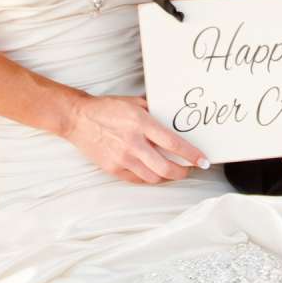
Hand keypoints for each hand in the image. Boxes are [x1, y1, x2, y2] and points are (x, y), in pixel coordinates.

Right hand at [65, 94, 209, 185]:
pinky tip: (155, 173)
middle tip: (189, 170)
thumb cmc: (106, 108)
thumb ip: (154, 111)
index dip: (191, 155)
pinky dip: (150, 178)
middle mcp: (134, 143)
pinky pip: (138, 179)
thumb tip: (174, 117)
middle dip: (183, 172)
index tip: (203, 160)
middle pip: (167, 168)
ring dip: (167, 177)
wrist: (78, 118)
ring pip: (154, 177)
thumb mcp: (134, 103)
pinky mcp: (114, 168)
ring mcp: (123, 158)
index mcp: (141, 124)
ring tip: (173, 172)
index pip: (174, 144)